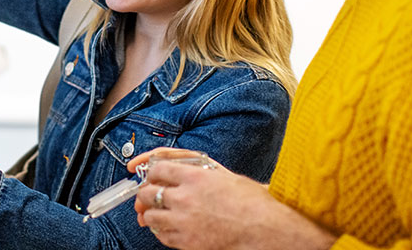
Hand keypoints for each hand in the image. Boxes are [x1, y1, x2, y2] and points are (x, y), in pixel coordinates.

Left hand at [130, 153, 336, 249]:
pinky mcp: (186, 242)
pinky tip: (168, 228)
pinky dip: (161, 231)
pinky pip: (161, 236)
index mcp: (195, 177)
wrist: (264, 230)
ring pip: (150, 216)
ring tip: (158, 213)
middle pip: (148, 192)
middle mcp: (185, 197)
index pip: (158, 169)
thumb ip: (198, 172)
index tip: (153, 176)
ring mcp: (183, 221)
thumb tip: (179, 172)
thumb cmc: (252, 203)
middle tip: (149, 196)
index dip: (152, 172)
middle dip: (146, 194)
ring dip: (151, 214)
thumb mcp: (225, 176)